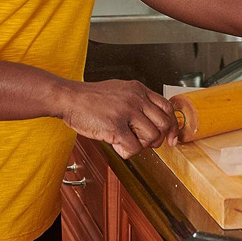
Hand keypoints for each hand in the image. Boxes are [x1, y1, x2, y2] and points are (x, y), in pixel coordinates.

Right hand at [58, 79, 178, 158]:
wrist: (68, 98)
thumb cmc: (90, 98)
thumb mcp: (120, 90)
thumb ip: (138, 101)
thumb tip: (152, 121)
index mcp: (139, 89)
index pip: (168, 108)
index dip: (173, 126)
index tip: (172, 138)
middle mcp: (136, 99)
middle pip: (164, 124)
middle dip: (157, 139)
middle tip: (144, 142)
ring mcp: (126, 112)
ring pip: (152, 137)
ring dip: (141, 145)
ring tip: (125, 140)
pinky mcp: (115, 126)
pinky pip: (134, 148)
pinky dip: (127, 152)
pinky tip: (116, 144)